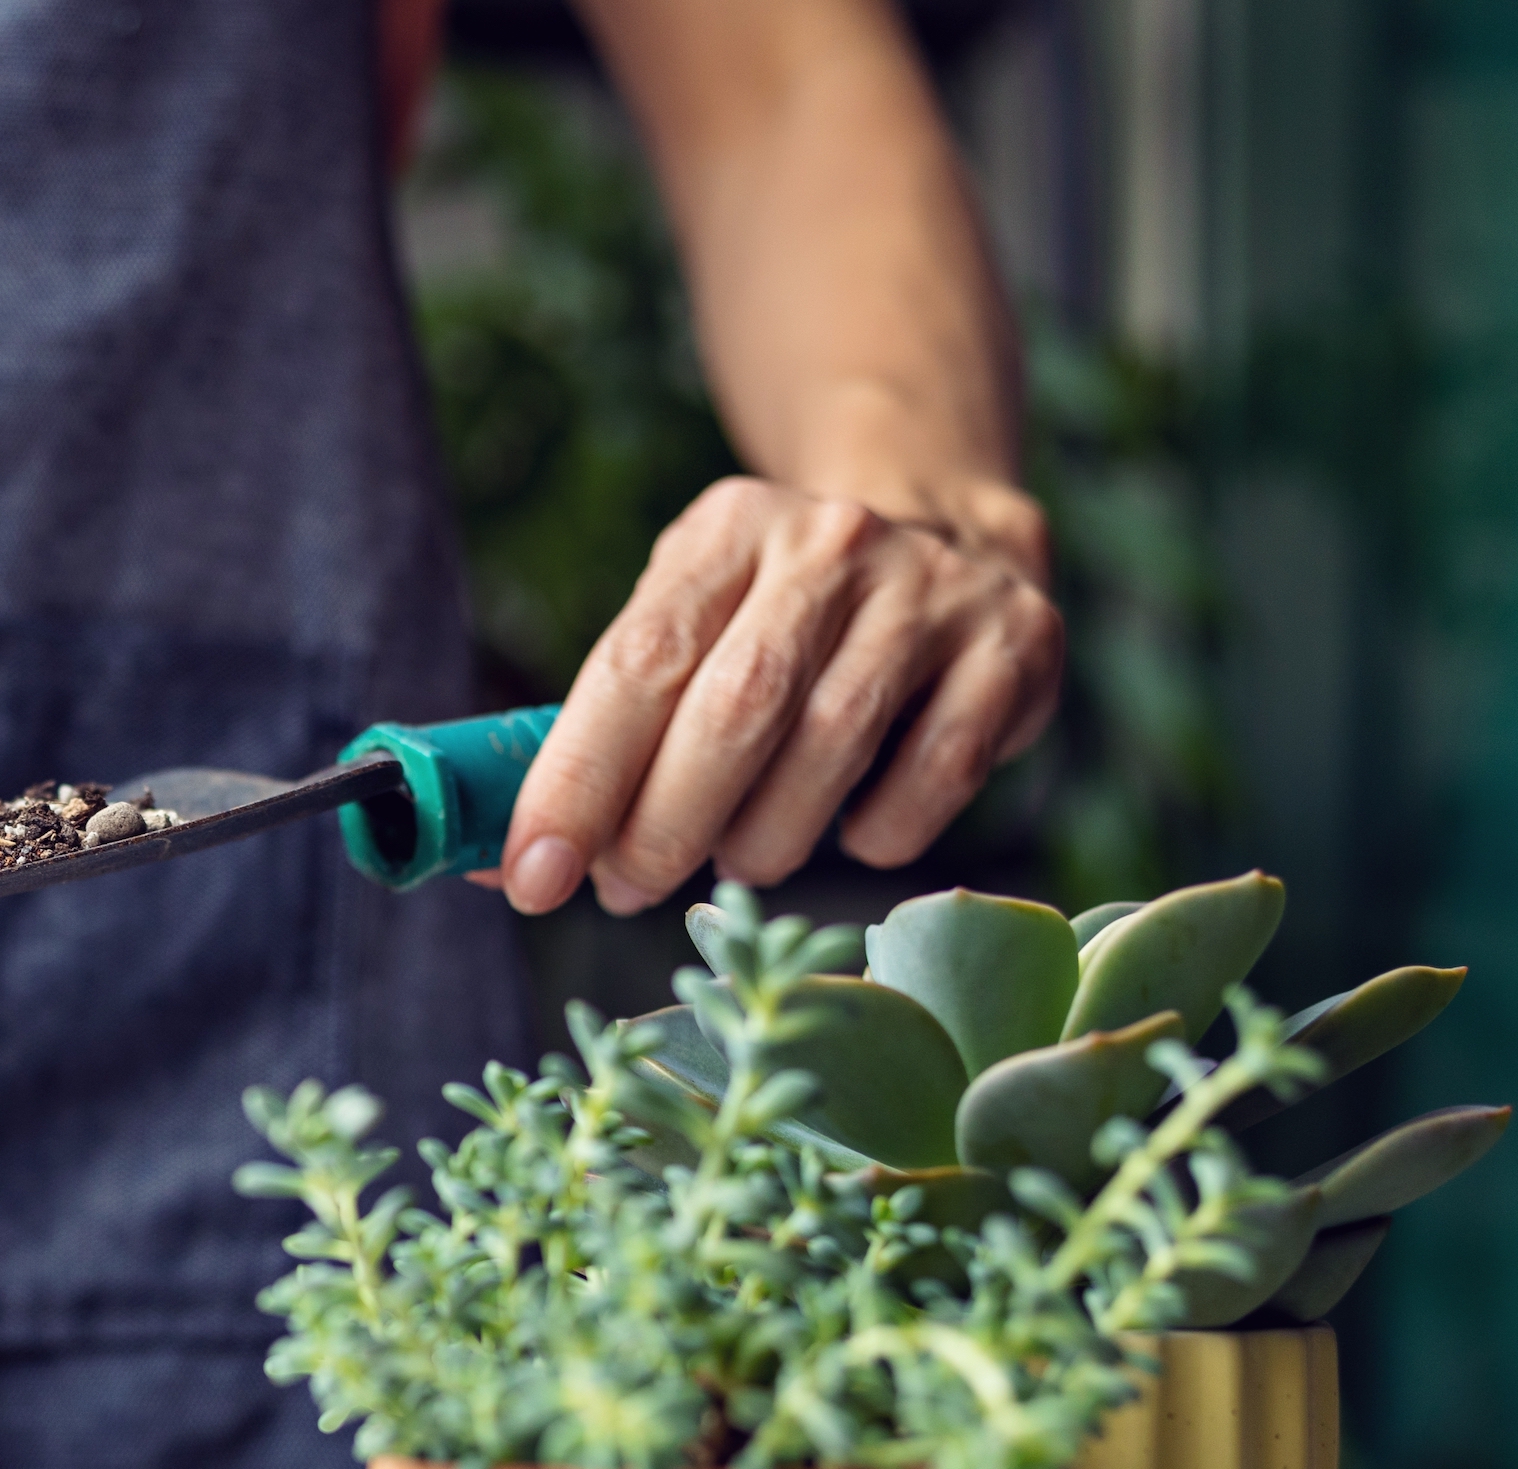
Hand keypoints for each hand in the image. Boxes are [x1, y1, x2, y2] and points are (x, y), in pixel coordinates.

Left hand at [487, 475, 1062, 914]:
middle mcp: (831, 542)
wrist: (946, 536)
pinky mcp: (1013, 646)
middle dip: (664, 827)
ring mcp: (931, 590)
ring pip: (829, 749)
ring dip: (763, 841)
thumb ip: (599, 734)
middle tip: (628, 888)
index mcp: (726, 530)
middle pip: (734, 711)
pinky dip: (876, 831)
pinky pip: (934, 775)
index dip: (578, 780)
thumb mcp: (683, 629)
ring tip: (735, 860)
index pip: (636, 662)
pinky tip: (849, 828)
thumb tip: (503, 866)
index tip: (534, 875)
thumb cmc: (772, 620)